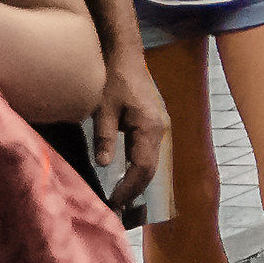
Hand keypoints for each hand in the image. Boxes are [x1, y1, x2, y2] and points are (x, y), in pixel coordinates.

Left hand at [94, 36, 168, 210]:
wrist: (125, 55)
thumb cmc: (113, 79)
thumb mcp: (103, 108)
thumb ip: (105, 136)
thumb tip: (105, 165)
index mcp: (149, 127)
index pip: (142, 167)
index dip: (129, 187)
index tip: (113, 202)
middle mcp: (159, 130)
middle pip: (150, 169)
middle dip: (135, 190)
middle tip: (116, 207)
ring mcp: (159, 127)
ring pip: (151, 162)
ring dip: (138, 181)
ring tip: (121, 197)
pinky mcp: (153, 124)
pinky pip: (148, 152)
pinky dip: (138, 168)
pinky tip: (126, 176)